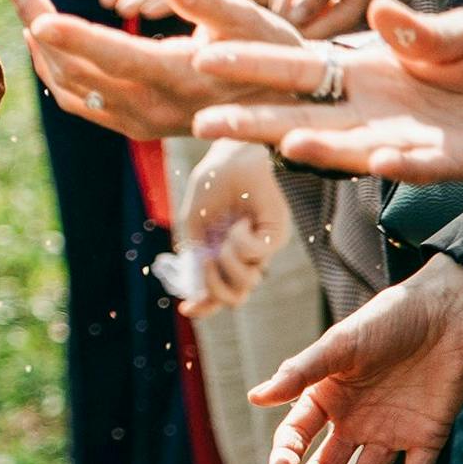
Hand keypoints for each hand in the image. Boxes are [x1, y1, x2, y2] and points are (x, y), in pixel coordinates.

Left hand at [6, 0, 304, 140]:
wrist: (280, 106)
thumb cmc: (271, 52)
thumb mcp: (252, 23)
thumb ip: (211, 2)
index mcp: (181, 79)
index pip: (117, 58)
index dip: (76, 39)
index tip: (37, 19)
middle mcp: (154, 109)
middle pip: (79, 71)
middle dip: (40, 26)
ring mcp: (140, 122)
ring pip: (71, 88)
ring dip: (41, 46)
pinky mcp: (133, 125)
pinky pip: (79, 101)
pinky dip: (55, 68)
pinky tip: (44, 35)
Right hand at [177, 140, 288, 318]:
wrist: (231, 155)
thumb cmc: (212, 183)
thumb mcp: (193, 223)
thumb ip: (192, 255)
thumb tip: (192, 290)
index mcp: (222, 254)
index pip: (216, 292)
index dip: (202, 305)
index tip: (185, 309)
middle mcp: (244, 256)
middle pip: (234, 297)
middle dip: (213, 286)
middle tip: (206, 261)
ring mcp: (262, 248)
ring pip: (247, 282)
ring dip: (228, 262)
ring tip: (225, 237)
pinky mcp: (276, 235)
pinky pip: (257, 255)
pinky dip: (241, 243)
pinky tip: (239, 223)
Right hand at [189, 0, 462, 184]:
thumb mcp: (461, 34)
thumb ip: (421, 29)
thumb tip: (384, 9)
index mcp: (366, 72)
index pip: (297, 69)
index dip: (251, 64)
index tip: (201, 54)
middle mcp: (373, 112)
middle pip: (303, 116)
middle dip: (254, 120)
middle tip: (203, 123)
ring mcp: (408, 140)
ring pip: (349, 147)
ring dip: (317, 146)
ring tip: (279, 140)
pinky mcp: (452, 163)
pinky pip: (420, 165)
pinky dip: (400, 163)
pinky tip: (379, 160)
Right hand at [248, 256, 462, 463]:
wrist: (449, 312)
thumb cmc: (389, 319)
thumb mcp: (340, 345)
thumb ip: (301, 373)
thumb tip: (255, 398)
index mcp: (328, 396)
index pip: (298, 435)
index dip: (287, 455)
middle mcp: (356, 419)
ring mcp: (391, 431)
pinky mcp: (427, 437)